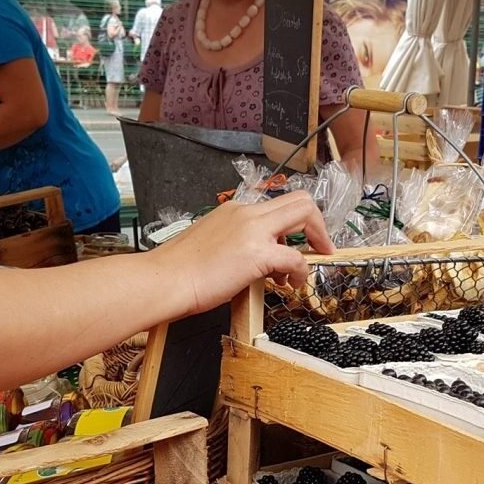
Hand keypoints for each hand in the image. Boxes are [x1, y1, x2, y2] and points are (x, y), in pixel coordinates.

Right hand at [157, 191, 332, 314]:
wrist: (163, 280)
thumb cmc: (179, 270)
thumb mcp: (212, 245)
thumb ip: (237, 244)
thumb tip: (255, 261)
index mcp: (234, 209)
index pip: (276, 204)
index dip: (294, 223)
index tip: (297, 241)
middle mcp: (246, 212)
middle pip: (300, 199)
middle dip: (317, 224)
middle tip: (320, 248)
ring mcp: (253, 230)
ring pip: (304, 214)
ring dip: (314, 243)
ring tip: (299, 273)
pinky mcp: (257, 253)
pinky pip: (296, 257)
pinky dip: (301, 272)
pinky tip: (290, 284)